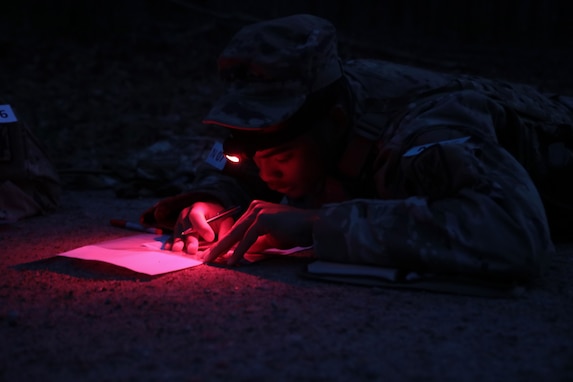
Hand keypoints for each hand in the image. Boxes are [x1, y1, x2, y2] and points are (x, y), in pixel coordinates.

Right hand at [164, 201, 233, 254]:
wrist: (207, 212)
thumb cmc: (217, 216)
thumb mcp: (224, 220)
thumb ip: (225, 231)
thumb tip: (225, 247)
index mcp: (198, 208)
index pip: (197, 216)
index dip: (202, 227)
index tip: (210, 238)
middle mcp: (185, 215)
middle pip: (186, 227)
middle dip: (190, 239)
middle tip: (193, 250)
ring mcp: (179, 223)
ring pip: (177, 233)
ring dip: (178, 243)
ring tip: (178, 250)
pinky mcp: (176, 232)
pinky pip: (171, 238)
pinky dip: (170, 244)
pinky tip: (169, 250)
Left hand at [203, 200, 317, 264]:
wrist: (312, 226)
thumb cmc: (295, 233)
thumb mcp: (270, 239)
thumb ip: (256, 243)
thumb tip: (240, 253)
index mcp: (256, 209)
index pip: (236, 228)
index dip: (224, 242)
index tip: (214, 254)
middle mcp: (254, 207)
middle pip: (233, 230)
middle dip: (218, 246)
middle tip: (206, 258)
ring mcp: (258, 211)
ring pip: (237, 234)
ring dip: (223, 249)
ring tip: (212, 260)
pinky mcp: (263, 219)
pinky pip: (247, 238)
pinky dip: (239, 250)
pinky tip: (231, 261)